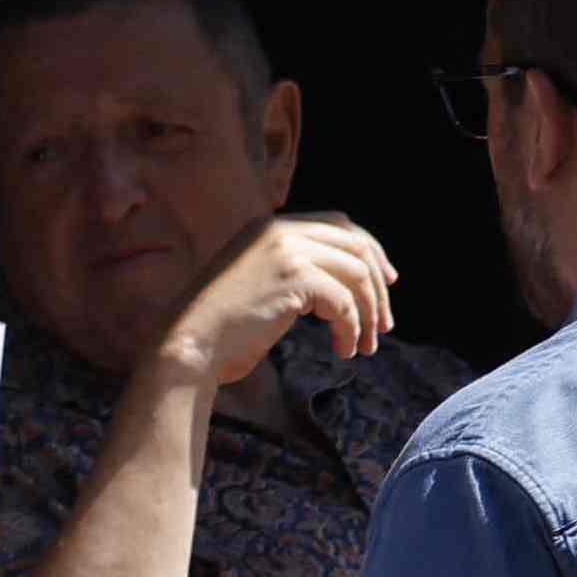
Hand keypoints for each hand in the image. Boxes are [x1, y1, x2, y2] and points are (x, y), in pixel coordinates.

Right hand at [151, 213, 398, 401]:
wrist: (189, 343)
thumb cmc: (222, 325)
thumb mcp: (260, 282)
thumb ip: (296, 270)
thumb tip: (349, 282)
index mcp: (271, 226)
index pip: (340, 225)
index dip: (371, 252)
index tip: (388, 282)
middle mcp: (280, 230)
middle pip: (357, 248)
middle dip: (378, 288)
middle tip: (385, 325)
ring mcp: (287, 251)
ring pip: (356, 276)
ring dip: (369, 314)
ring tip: (366, 345)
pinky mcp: (294, 278)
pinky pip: (345, 304)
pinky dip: (351, 330)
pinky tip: (344, 351)